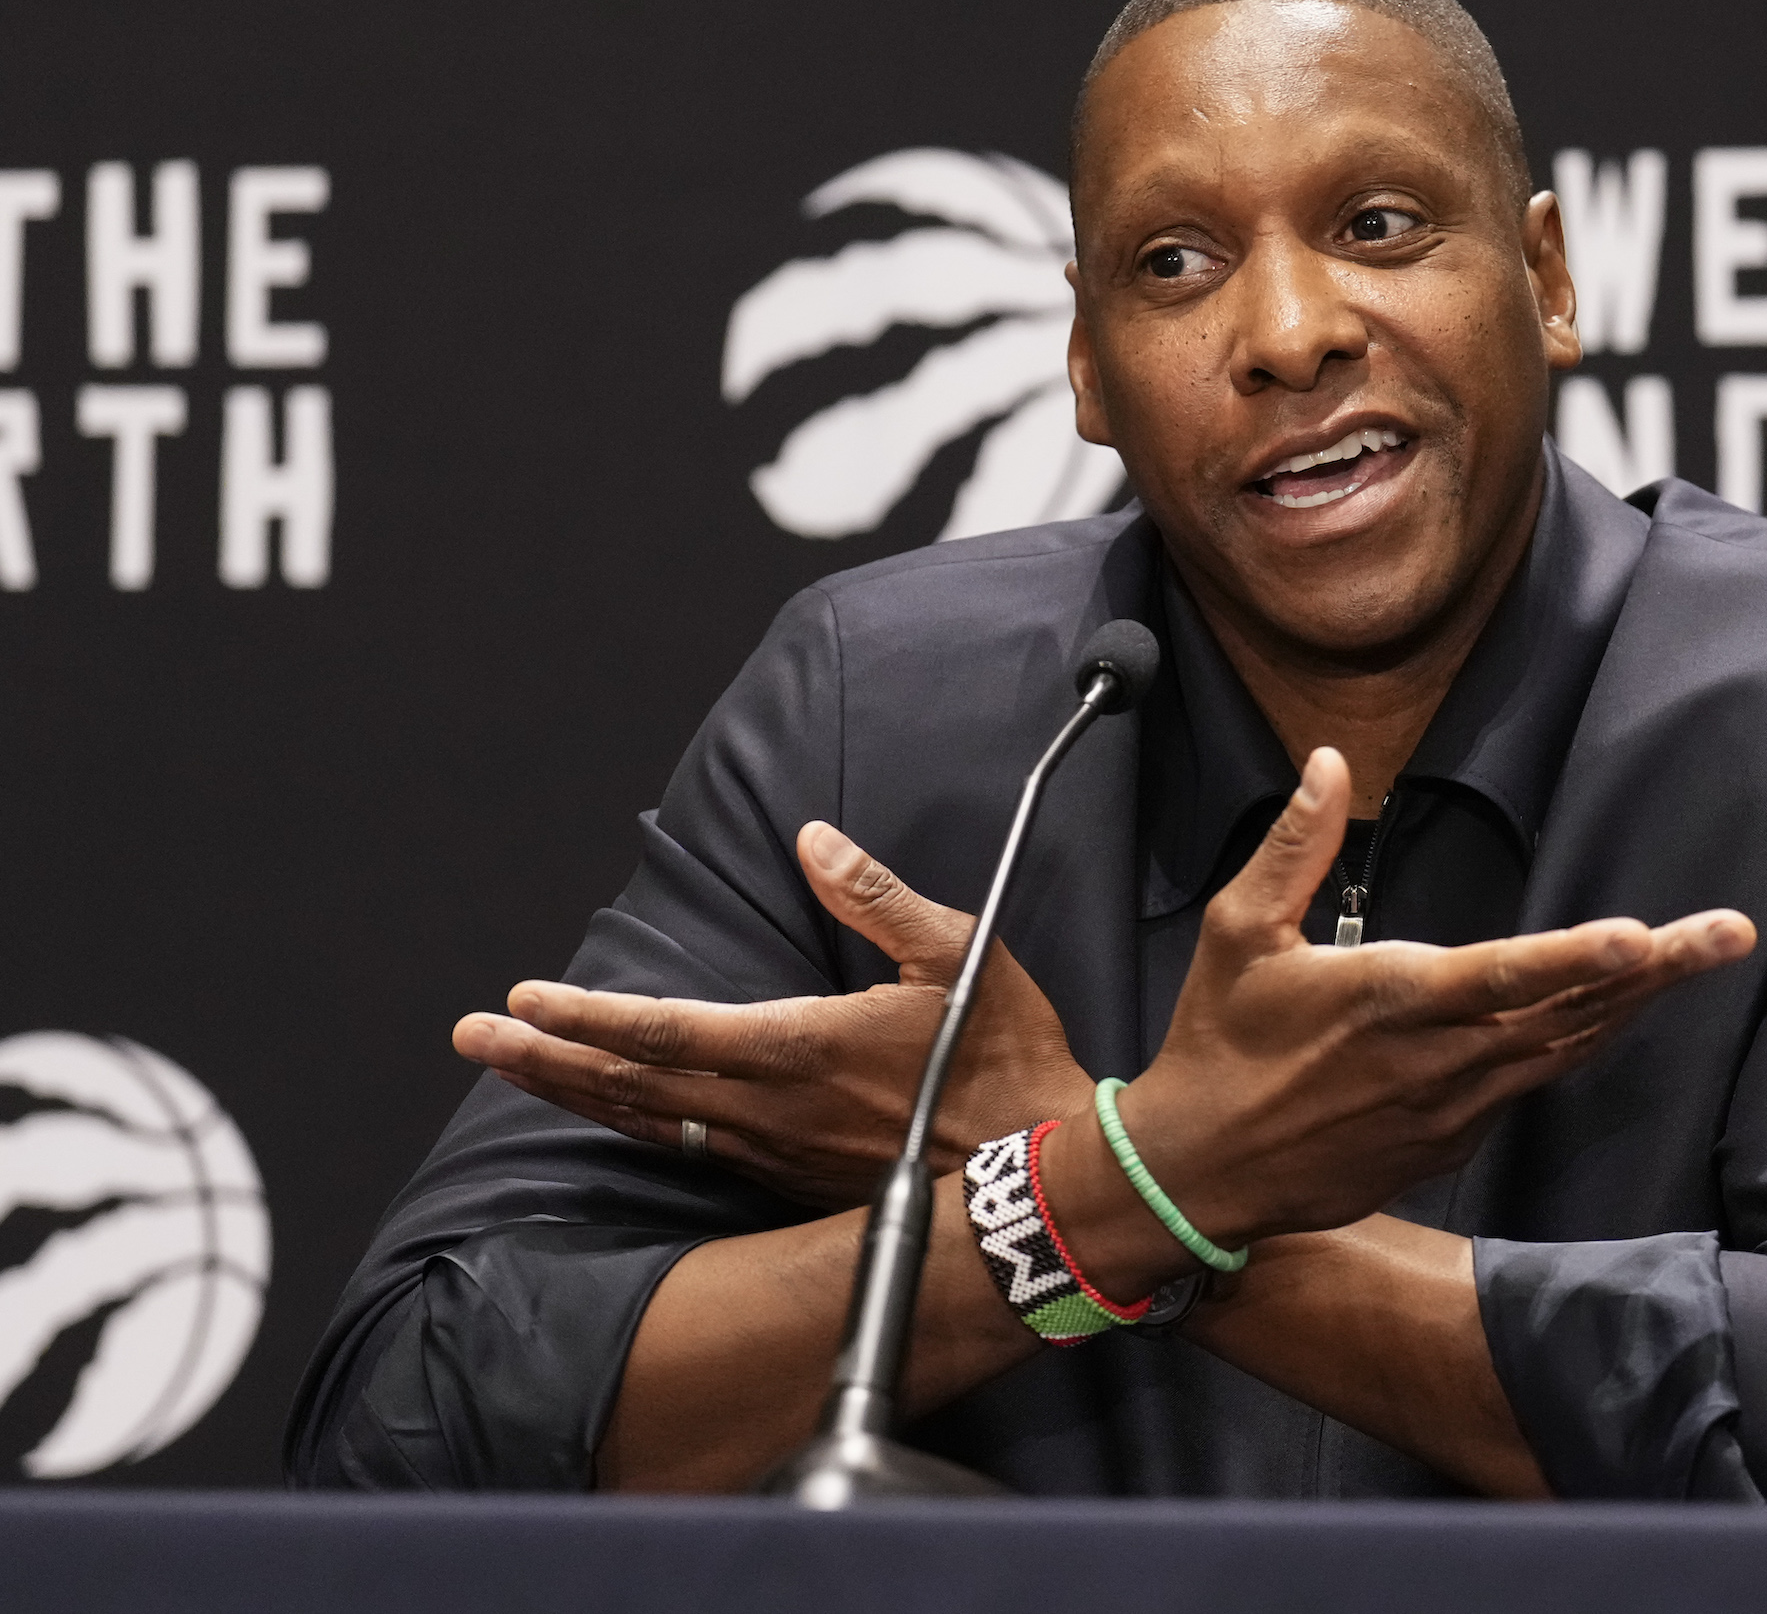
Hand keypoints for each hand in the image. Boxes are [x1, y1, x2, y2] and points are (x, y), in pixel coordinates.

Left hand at [451, 822, 1094, 1208]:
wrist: (1041, 1179)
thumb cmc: (1005, 1060)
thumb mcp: (959, 956)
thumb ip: (878, 897)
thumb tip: (812, 841)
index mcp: (802, 1047)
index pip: (668, 1031)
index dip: (589, 1014)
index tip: (523, 998)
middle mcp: (770, 1108)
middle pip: (632, 1083)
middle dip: (544, 1056)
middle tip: (472, 1034)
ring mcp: (774, 1151)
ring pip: (647, 1122)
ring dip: (571, 1092)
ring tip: (510, 1067)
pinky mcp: (788, 1177)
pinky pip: (684, 1150)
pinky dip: (627, 1126)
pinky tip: (604, 1112)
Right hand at [1106, 747, 1754, 1243]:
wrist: (1200, 1172)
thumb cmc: (1217, 1040)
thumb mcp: (1236, 931)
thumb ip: (1294, 846)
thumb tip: (1333, 763)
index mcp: (1388, 1000)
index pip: (1502, 975)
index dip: (1576, 956)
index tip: (1644, 936)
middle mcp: (1437, 1061)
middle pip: (1568, 1011)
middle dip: (1657, 971)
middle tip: (1730, 932)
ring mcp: (1453, 1110)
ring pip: (1565, 1049)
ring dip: (1633, 1001)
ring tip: (1697, 956)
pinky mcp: (1454, 1142)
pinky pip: (1532, 1082)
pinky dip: (1580, 1040)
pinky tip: (1615, 1005)